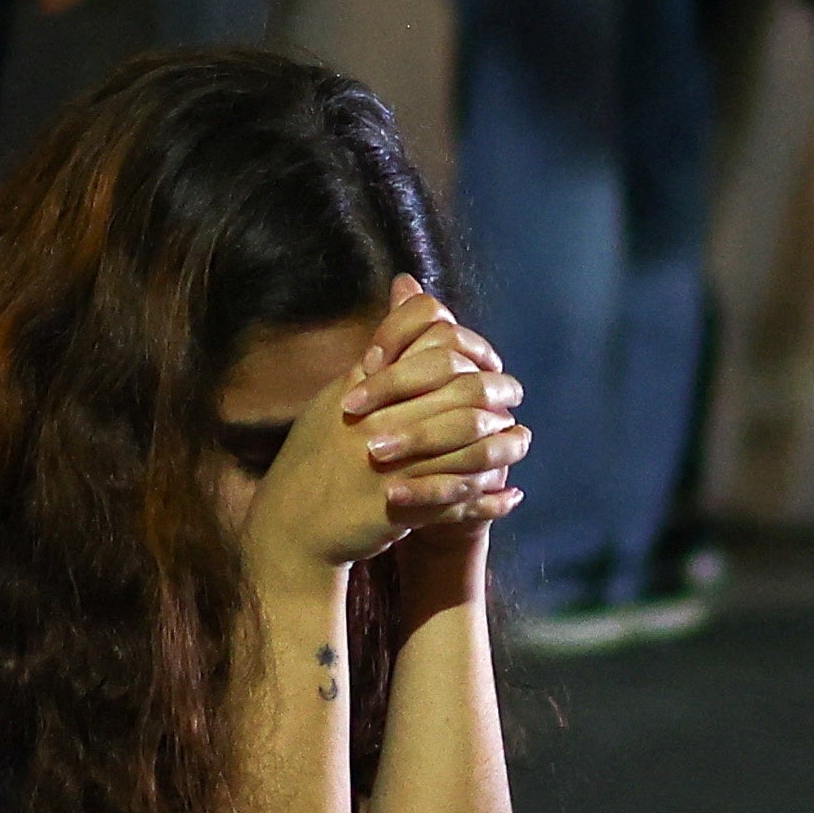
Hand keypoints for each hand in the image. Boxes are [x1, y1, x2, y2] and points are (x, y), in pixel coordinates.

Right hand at [244, 280, 527, 579]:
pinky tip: (510, 495)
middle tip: (513, 395)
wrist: (292, 526)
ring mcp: (390, 465)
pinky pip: (459, 499)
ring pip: (469, 446)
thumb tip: (409, 286)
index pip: (430, 340)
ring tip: (521, 442)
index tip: (484, 360)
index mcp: (365, 386)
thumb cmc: (317, 457)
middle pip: (462, 390)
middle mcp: (379, 420)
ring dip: (504, 445)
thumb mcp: (339, 393)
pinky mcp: (399, 509)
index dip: (467, 345)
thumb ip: (381, 351)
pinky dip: (490, 499)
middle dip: (497, 392)